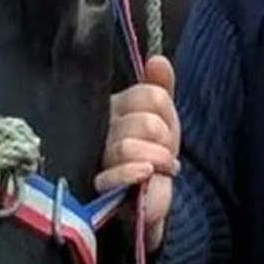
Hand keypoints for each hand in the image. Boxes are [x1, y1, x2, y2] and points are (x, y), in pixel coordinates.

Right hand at [94, 55, 180, 250]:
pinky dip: (134, 173)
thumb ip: (160, 88)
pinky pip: (116, 172)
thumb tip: (158, 59)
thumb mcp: (162, 120)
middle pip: (145, 121)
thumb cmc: (150, 158)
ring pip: (129, 145)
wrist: (143, 204)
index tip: (166, 133)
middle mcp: (101, 127)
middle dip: (164, 141)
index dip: (167, 115)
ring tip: (157, 170)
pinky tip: (146, 174)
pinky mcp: (97, 187)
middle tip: (163, 156)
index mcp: (115, 106)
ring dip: (156, 160)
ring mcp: (96, 157)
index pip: (150, 95)